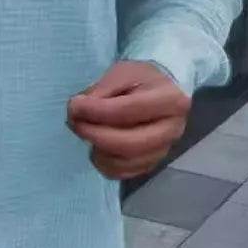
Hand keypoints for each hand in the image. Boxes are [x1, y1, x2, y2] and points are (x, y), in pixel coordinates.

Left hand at [66, 61, 191, 180]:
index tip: (75, 105)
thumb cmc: (142, 81)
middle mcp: (172, 131)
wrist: (162, 93)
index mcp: (171, 101)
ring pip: (123, 163)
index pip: (128, 110)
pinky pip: (121, 174)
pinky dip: (102, 163)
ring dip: (97, 149)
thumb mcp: (122, 73)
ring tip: (87, 132)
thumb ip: (100, 91)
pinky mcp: (150, 165)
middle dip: (95, 134)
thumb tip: (77, 112)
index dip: (96, 110)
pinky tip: (97, 147)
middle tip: (75, 123)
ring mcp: (163, 151)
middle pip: (128, 143)